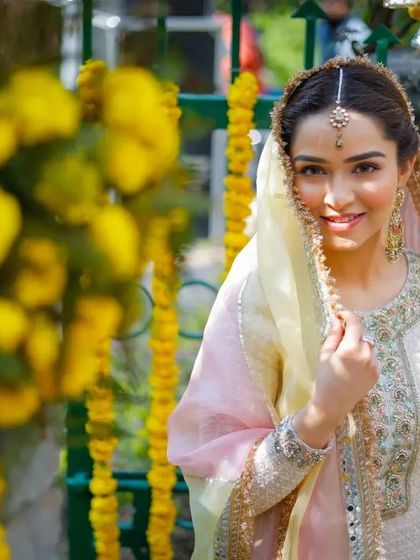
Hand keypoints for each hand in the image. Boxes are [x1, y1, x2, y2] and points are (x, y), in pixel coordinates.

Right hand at [293, 311, 378, 448]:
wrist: (332, 404)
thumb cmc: (324, 378)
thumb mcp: (325, 354)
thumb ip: (333, 335)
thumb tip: (337, 319)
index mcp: (351, 349)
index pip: (355, 323)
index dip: (348, 316)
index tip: (340, 314)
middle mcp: (366, 355)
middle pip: (362, 334)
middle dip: (352, 332)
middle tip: (339, 337)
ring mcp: (374, 365)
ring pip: (367, 345)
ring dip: (358, 344)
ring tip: (345, 355)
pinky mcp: (376, 373)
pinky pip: (370, 357)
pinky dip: (363, 356)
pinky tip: (351, 365)